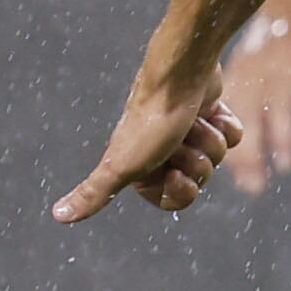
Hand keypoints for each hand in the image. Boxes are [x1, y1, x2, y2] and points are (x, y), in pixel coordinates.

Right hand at [53, 78, 243, 223]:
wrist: (180, 74)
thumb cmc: (150, 122)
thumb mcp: (118, 166)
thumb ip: (92, 194)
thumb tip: (57, 216)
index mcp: (143, 166)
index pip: (178, 199)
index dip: (182, 188)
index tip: (174, 171)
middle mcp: (165, 149)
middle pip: (201, 177)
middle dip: (197, 161)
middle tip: (181, 139)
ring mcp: (189, 130)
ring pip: (218, 155)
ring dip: (209, 138)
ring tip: (193, 119)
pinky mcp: (210, 112)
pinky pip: (233, 134)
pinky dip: (225, 123)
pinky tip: (210, 109)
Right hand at [219, 0, 290, 195]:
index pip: (283, 105)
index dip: (283, 136)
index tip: (285, 166)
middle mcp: (262, 67)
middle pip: (249, 116)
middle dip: (250, 154)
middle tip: (257, 189)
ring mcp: (244, 67)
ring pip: (231, 115)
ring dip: (236, 150)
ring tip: (246, 184)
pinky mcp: (234, 69)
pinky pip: (225, 108)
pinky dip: (225, 133)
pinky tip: (232, 160)